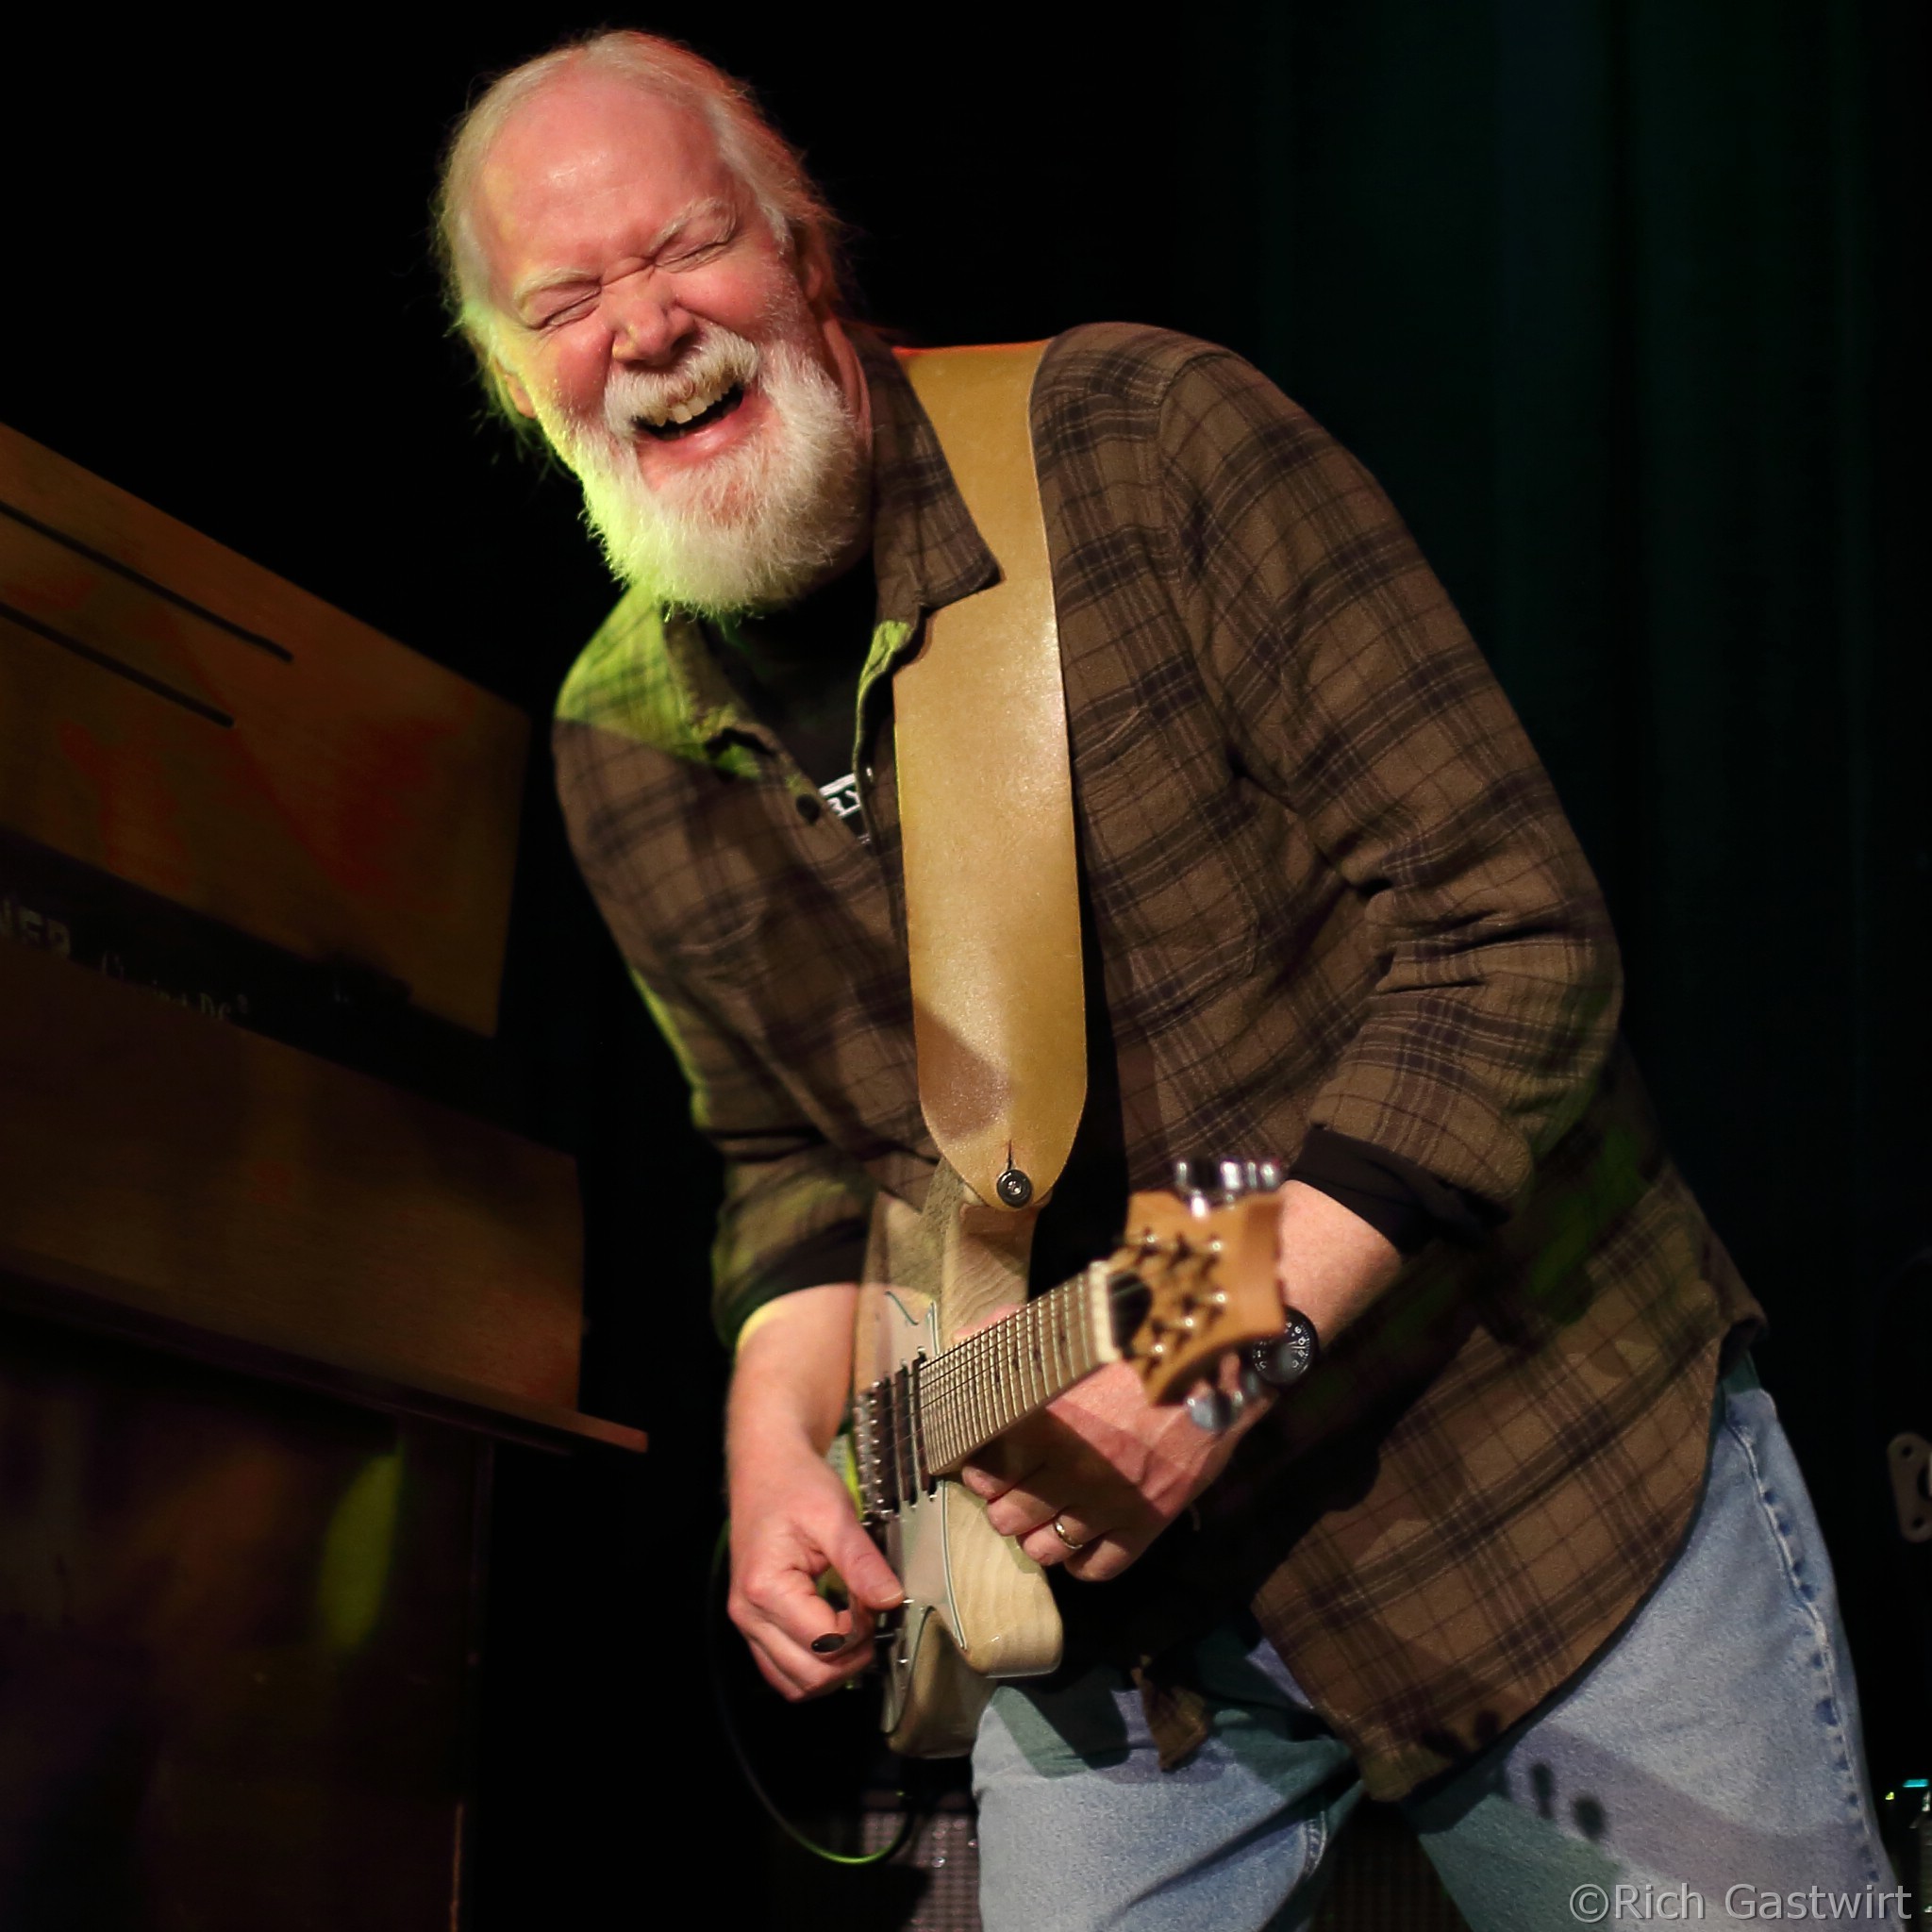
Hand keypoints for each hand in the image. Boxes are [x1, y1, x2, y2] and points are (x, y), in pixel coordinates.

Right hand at [726, 1433, 902, 1699]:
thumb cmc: (795, 1485)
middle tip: (870, 1617)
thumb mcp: (835, 1514)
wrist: (766, 1467)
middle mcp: (748, 1614)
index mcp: (765, 1588)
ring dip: (833, 1669)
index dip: (861, 1631)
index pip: (824, 1644)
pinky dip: (813, 1665)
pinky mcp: (755, 1624)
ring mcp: (748, 1623)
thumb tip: (891, 1600)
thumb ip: (862, 1562)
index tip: (875, 1599)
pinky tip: (834, 1635)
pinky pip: (782, 1670)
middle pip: (809, 1676)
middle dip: (851, 1657)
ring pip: (795, 1684)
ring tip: (854, 1628)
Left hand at [957, 1355, 1263, 1581]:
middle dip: (1003, 1503)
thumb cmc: (1137, 1342)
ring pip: (1043, 1551)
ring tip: (1045, 1512)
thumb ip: (1007, 1332)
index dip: (978, 1467)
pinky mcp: (1146, 1525)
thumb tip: (961, 1344)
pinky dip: (1080, 1560)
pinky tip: (1080, 1536)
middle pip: (1005, 1517)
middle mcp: (1071, 1471)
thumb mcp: (1069, 1326)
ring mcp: (1110, 1505)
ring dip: (1036, 1534)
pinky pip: (1096, 1569)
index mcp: (1046, 1422)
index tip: (985, 1459)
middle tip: (1014, 1487)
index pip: (983, 1469)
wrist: (1214, 1368)